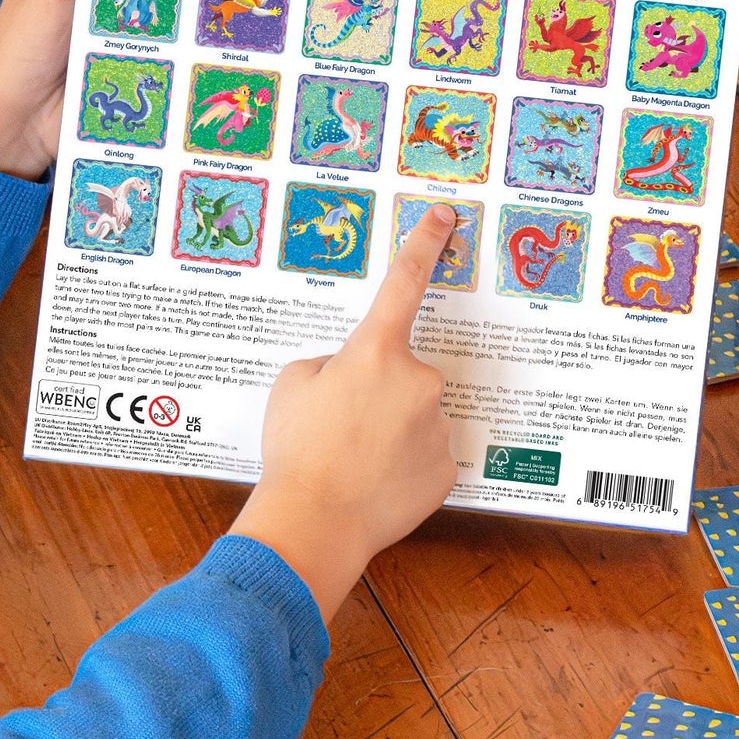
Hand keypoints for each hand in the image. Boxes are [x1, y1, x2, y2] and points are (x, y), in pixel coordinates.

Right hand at [232, 205, 458, 624]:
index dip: (425, 244)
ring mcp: (436, 424)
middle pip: (401, 373)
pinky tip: (374, 482)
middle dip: (376, 392)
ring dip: (389, 431)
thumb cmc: (297, 450)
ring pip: (414, 416)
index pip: (404, 282)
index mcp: (375, 351)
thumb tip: (349, 372)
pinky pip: (424, 454)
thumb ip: (328, 363)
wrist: (315, 523)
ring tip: (351, 460)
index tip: (447, 216)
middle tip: (340, 426)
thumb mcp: (292, 384)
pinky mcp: (446, 468)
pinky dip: (402, 466)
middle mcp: (417, 380)